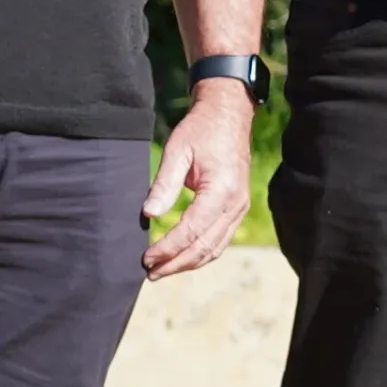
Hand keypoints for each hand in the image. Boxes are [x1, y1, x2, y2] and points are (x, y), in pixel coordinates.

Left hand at [140, 89, 252, 277]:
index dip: (168, 248)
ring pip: (215, 248)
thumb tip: (149, 215)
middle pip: (205, 246)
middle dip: (176, 263)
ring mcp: (240, 207)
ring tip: (162, 270)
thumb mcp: (177, 151)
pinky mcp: (238, 207)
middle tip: (149, 272)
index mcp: (222, 190)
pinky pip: (221, 239)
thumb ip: (164, 184)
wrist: (229, 114)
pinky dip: (201, 253)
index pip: (192, 230)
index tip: (145, 258)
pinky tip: (182, 257)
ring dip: (188, 263)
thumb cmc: (201, 129)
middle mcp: (236, 203)